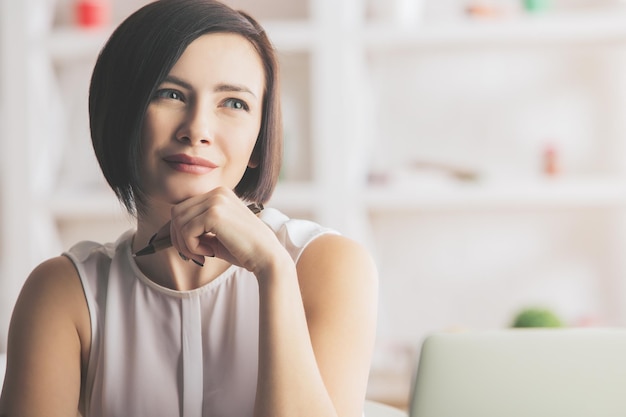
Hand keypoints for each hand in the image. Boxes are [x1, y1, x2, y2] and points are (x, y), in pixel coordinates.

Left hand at [163, 187, 281, 272]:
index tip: (195, 249)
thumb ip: (197, 227)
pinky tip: (209, 252)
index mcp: (220, 194)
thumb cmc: (244, 249)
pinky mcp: (214, 214)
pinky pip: (187, 231)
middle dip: (179, 238)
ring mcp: (216, 201)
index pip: (184, 208)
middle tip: (194, 254)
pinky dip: (192, 247)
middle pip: (177, 213)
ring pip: (178, 222)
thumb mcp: (216, 234)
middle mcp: (217, 192)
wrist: (266, 257)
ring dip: (186, 244)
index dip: (181, 231)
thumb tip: (171, 231)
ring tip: (203, 254)